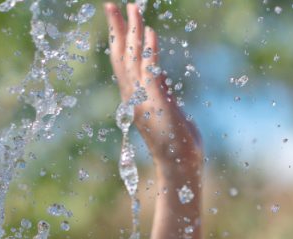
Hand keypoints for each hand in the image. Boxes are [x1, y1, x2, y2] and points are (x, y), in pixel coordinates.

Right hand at [105, 3, 202, 170]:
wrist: (180, 169)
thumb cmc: (177, 145)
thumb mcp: (168, 109)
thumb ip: (161, 90)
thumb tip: (158, 71)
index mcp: (135, 98)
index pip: (123, 62)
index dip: (119, 38)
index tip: (116, 16)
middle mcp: (134, 98)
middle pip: (122, 56)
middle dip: (118, 29)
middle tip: (112, 3)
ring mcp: (144, 101)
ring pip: (135, 60)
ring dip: (134, 33)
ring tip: (134, 8)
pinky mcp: (158, 105)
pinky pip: (151, 73)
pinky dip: (151, 51)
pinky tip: (152, 32)